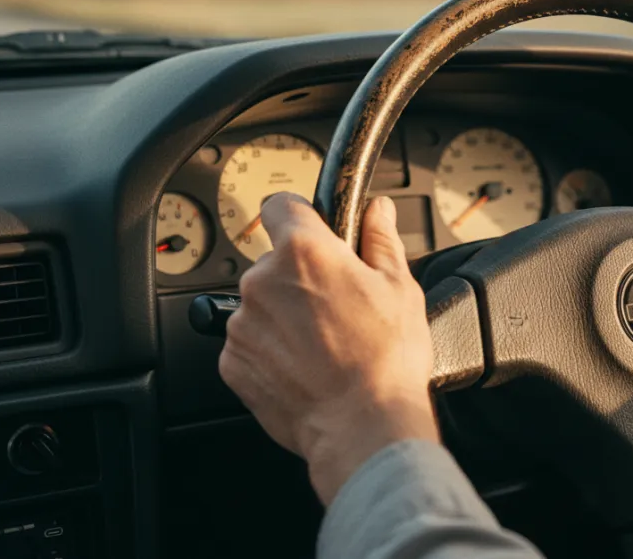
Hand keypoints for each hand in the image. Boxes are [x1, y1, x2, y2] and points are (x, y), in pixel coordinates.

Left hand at [219, 193, 437, 503]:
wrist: (362, 426)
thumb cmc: (386, 359)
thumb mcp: (400, 288)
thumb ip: (381, 240)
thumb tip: (378, 211)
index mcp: (305, 252)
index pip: (281, 204)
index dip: (301, 215)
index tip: (314, 230)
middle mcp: (263, 281)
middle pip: (276, 261)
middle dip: (301, 276)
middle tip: (339, 305)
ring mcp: (242, 324)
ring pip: (262, 304)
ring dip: (286, 315)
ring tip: (326, 344)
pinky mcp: (232, 362)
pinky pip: (251, 343)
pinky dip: (273, 350)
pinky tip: (307, 366)